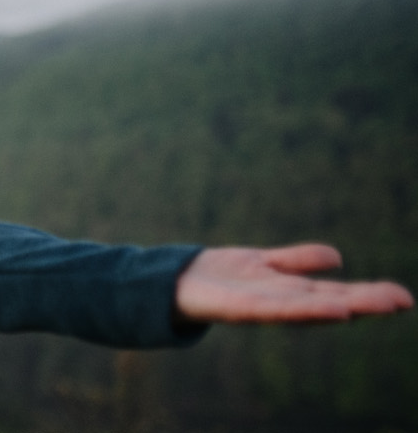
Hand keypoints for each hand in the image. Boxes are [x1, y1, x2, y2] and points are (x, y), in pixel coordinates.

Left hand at [176, 244, 413, 323]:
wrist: (172, 282)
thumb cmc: (219, 276)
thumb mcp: (266, 262)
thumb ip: (298, 261)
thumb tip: (337, 259)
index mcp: (289, 292)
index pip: (336, 294)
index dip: (367, 296)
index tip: (402, 299)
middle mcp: (279, 302)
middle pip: (328, 302)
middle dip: (364, 303)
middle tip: (402, 302)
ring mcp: (259, 306)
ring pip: (305, 307)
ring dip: (339, 307)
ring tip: (372, 306)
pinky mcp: (236, 306)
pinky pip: (272, 308)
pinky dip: (299, 308)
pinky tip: (326, 308)